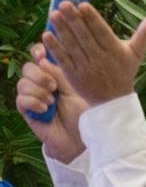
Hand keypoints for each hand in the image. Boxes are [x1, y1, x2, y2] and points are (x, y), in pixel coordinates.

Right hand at [16, 47, 85, 162]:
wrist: (80, 135)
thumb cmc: (84, 109)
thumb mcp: (76, 86)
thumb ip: (61, 72)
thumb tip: (43, 60)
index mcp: (56, 72)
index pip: (40, 55)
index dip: (38, 51)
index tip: (42, 54)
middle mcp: (42, 82)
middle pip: (28, 68)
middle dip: (39, 75)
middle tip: (53, 86)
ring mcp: (34, 95)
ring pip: (22, 83)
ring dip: (38, 91)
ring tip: (53, 100)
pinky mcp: (27, 110)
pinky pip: (20, 100)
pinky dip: (33, 102)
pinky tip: (46, 109)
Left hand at [44, 1, 145, 107]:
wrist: (112, 101)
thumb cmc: (124, 73)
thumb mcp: (137, 54)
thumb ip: (144, 34)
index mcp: (114, 50)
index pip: (101, 31)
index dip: (92, 18)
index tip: (83, 5)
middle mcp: (98, 57)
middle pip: (84, 36)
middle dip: (74, 19)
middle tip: (64, 3)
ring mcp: (84, 66)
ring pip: (72, 45)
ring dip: (62, 30)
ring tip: (54, 14)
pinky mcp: (73, 75)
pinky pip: (63, 59)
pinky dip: (55, 48)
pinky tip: (47, 35)